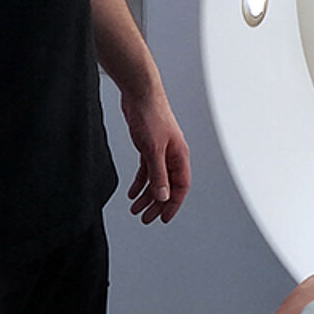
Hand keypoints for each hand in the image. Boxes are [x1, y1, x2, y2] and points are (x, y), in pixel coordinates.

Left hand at [123, 88, 190, 224]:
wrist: (140, 94)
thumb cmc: (151, 115)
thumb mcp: (153, 149)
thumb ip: (158, 174)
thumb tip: (163, 197)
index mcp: (179, 156)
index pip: (180, 187)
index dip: (173, 204)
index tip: (163, 219)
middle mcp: (172, 155)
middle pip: (167, 186)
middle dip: (157, 204)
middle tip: (146, 219)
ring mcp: (160, 151)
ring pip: (156, 179)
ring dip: (147, 196)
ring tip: (136, 210)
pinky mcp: (148, 146)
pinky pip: (146, 170)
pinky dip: (140, 183)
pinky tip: (132, 193)